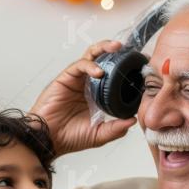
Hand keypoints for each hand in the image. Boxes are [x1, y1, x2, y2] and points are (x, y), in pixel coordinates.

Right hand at [31, 40, 137, 156]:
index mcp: (97, 95)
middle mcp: (88, 84)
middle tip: (129, 49)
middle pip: (103, 59)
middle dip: (115, 51)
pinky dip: (90, 65)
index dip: (125, 69)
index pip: (113, 76)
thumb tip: (134, 121)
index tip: (139, 67)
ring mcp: (77, 80)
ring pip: (91, 56)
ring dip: (104, 49)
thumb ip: (116, 128)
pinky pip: (79, 66)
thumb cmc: (69, 138)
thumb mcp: (99, 135)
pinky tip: (99, 72)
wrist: (49, 140)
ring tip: (116, 48)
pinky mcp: (65, 78)